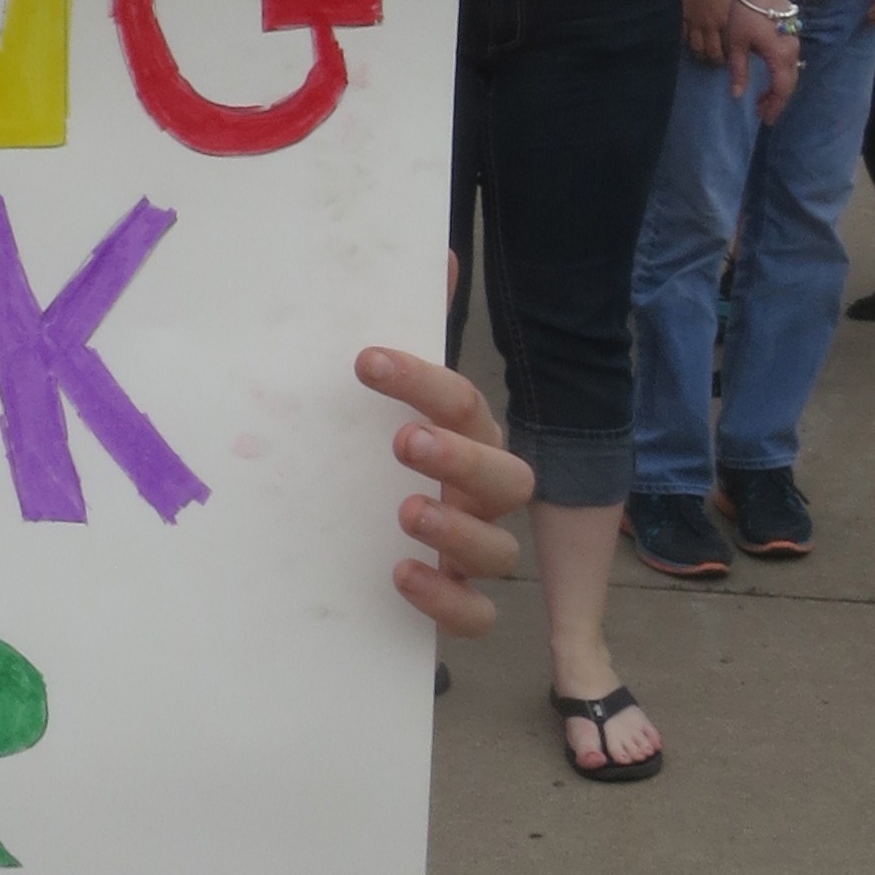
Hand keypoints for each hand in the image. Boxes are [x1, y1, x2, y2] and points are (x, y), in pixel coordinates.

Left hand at [355, 342, 531, 639]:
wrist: (368, 534)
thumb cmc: (384, 452)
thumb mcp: (388, 394)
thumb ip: (414, 329)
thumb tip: (441, 260)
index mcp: (469, 440)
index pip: (462, 404)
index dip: (420, 380)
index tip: (367, 362)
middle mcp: (481, 497)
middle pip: (507, 478)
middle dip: (461, 458)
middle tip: (406, 441)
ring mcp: (474, 550)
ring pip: (500, 550)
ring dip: (457, 532)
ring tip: (408, 511)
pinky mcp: (456, 600)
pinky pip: (477, 614)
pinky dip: (448, 600)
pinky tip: (404, 574)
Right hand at [675, 0, 735, 67]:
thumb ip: (741, 11)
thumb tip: (750, 22)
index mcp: (728, 20)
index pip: (731, 47)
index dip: (734, 58)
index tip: (738, 60)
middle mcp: (712, 25)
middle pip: (713, 52)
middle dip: (717, 61)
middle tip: (722, 63)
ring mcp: (696, 22)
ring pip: (697, 48)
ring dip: (702, 56)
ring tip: (706, 58)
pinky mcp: (685, 16)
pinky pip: (686, 37)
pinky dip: (690, 44)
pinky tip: (694, 45)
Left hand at [725, 0, 802, 118]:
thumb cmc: (745, 11)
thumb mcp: (737, 44)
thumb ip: (739, 71)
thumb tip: (737, 96)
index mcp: (779, 56)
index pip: (781, 90)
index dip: (774, 107)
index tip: (764, 120)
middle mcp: (792, 51)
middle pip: (789, 84)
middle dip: (776, 101)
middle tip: (761, 113)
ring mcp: (794, 41)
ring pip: (791, 72)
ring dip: (778, 88)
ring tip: (762, 99)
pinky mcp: (792, 33)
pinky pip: (790, 61)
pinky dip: (781, 74)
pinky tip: (769, 77)